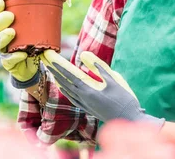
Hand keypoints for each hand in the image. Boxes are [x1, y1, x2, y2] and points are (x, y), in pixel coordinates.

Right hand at [0, 0, 38, 84]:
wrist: (34, 65)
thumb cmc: (35, 42)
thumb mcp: (37, 29)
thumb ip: (41, 18)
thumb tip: (57, 0)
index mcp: (7, 26)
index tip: (0, 1)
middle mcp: (2, 38)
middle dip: (0, 21)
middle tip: (10, 16)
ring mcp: (4, 51)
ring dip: (3, 37)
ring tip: (11, 32)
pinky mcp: (9, 63)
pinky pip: (8, 60)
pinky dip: (14, 57)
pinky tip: (21, 55)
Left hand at [41, 49, 163, 126]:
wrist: (129, 120)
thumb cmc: (124, 99)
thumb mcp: (114, 80)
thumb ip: (99, 67)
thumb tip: (83, 55)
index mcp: (89, 90)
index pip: (69, 75)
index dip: (59, 65)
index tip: (49, 57)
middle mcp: (83, 98)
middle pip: (65, 81)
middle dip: (55, 70)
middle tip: (46, 60)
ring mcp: (85, 104)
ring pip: (67, 90)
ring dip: (58, 79)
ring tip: (51, 70)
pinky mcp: (88, 108)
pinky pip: (72, 97)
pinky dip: (65, 90)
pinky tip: (63, 87)